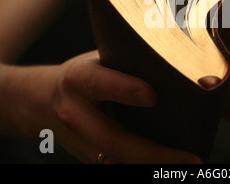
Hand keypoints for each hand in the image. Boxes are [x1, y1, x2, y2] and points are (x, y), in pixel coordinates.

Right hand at [50, 50, 201, 162]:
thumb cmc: (81, 75)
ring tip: (186, 168)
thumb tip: (176, 63)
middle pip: (112, 140)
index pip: (100, 84)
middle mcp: (75, 114)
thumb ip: (127, 63)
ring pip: (114, 162)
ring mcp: (79, 141)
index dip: (124, 90)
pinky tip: (167, 168)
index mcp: (79, 80)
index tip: (153, 96)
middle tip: (190, 158)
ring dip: (150, 168)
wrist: (39, 101)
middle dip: (153, 154)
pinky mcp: (86, 158)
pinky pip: (114, 166)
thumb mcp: (96, 60)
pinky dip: (141, 168)